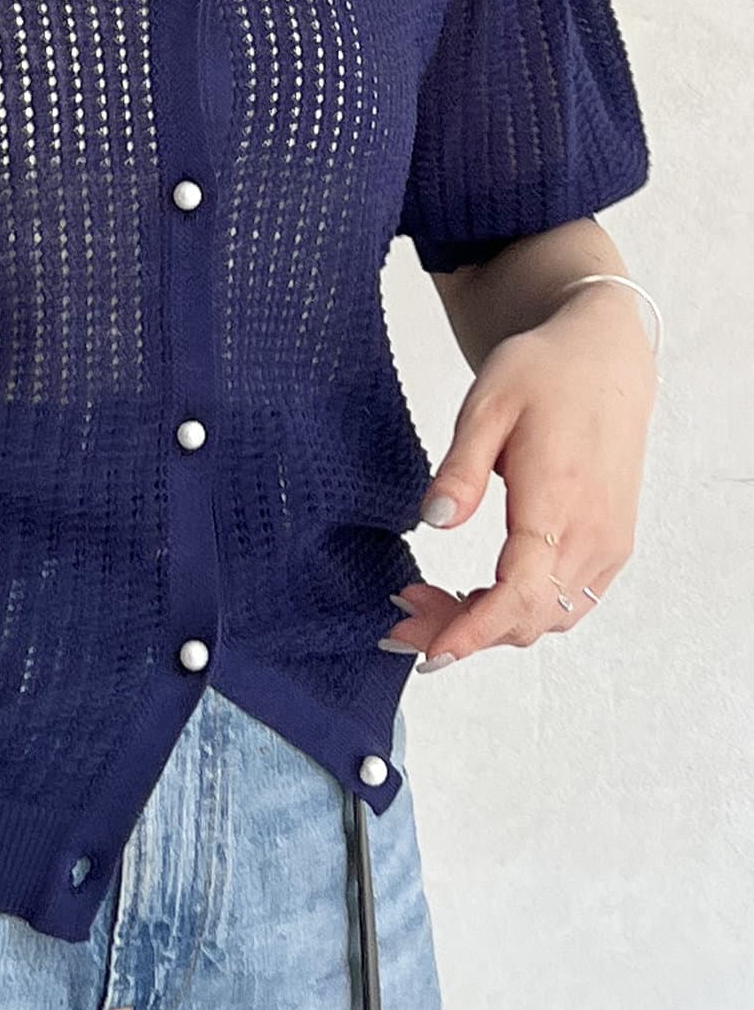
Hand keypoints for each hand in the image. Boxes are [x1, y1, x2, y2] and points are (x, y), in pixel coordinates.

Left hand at [382, 281, 657, 669]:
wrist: (603, 357)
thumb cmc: (542, 373)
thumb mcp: (487, 403)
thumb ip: (462, 467)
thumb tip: (434, 520)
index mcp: (561, 499)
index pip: (519, 593)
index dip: (473, 631)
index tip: (428, 651)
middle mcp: (594, 534)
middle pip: (527, 617)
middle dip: (462, 632)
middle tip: (399, 618)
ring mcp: (609, 544)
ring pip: (548, 618)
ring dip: (488, 625)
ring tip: (424, 601)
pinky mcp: (610, 544)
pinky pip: (566, 602)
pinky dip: (518, 612)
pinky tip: (473, 595)